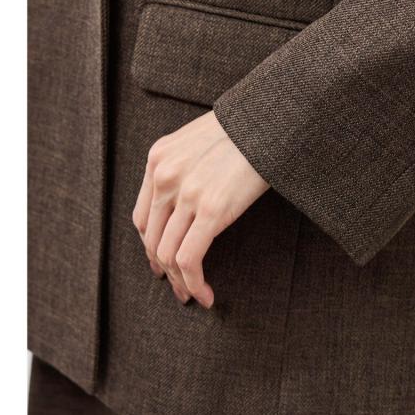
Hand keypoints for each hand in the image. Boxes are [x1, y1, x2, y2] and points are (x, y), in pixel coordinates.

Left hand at [132, 111, 268, 307]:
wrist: (271, 119)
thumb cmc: (246, 129)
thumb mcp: (201, 140)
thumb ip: (186, 165)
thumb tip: (189, 198)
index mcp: (159, 157)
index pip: (143, 216)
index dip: (151, 245)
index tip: (163, 262)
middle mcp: (164, 175)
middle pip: (151, 238)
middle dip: (162, 268)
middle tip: (177, 286)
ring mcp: (186, 192)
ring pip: (167, 254)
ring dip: (179, 282)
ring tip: (192, 295)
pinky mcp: (211, 209)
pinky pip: (189, 259)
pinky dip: (194, 283)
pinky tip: (206, 294)